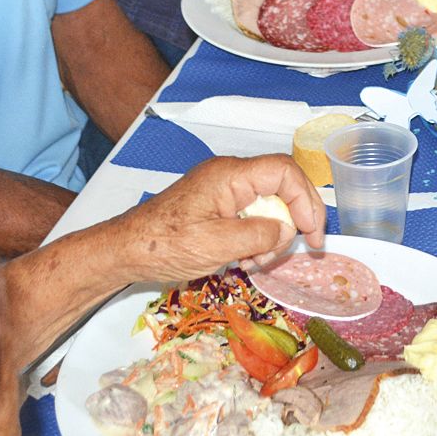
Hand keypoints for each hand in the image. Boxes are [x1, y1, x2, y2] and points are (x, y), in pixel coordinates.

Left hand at [104, 154, 326, 279]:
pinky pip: (250, 215)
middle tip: (303, 248)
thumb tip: (285, 231)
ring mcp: (222, 191)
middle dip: (294, 219)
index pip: (284, 171)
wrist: (126, 250)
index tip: (310, 232)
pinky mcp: (216, 206)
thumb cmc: (165, 244)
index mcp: (230, 175)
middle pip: (281, 187)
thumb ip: (258, 236)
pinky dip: (257, 238)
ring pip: (268, 205)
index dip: (305, 199)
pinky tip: (245, 260)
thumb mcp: (217, 244)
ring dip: (273, 235)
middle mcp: (229, 176)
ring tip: (258, 263)